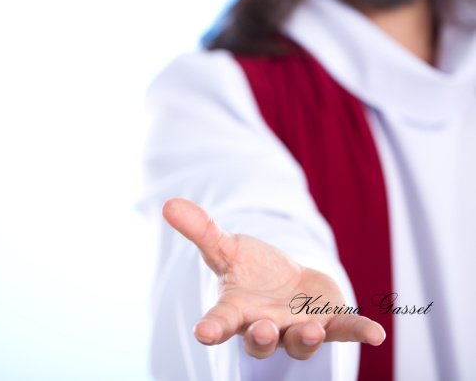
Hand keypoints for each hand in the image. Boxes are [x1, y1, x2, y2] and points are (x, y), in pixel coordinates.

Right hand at [163, 198, 385, 359]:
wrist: (286, 285)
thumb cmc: (251, 270)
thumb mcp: (226, 247)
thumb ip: (201, 230)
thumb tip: (168, 203)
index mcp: (236, 309)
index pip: (220, 321)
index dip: (211, 328)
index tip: (202, 334)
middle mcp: (264, 326)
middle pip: (259, 340)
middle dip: (260, 338)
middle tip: (260, 330)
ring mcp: (297, 328)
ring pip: (299, 341)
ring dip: (305, 337)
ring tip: (311, 328)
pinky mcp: (328, 323)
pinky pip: (343, 331)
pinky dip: (358, 332)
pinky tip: (376, 333)